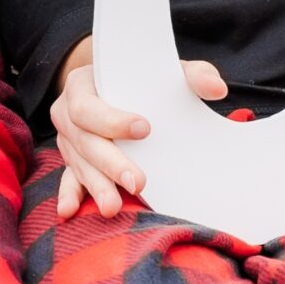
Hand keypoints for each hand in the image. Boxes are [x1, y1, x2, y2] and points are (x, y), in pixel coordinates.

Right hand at [52, 38, 226, 219]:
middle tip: (138, 182)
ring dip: (98, 187)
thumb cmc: (145, 80)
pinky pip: (68, 180)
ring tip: (114, 207)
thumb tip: (216, 88)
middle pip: (84, 141)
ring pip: (79, 166)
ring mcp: (68, 141)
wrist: (122, 86)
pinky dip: (70, 196)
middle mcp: (68, 114)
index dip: (111, 120)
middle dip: (111, 163)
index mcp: (82, 85)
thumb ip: (193, 75)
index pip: (88, 105)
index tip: (145, 129)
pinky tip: (70, 212)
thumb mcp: (167, 71)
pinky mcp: (73, 163)